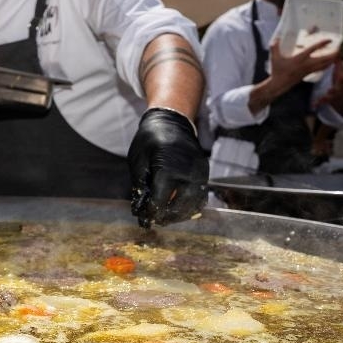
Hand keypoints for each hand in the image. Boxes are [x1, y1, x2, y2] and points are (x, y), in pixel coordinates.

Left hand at [127, 108, 208, 227]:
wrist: (173, 120)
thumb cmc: (150, 139)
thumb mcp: (138, 160)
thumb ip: (140, 185)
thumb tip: (140, 208)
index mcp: (167, 169)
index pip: (160, 200)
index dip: (152, 213)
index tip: (144, 220)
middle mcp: (187, 173)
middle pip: (180, 206)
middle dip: (167, 217)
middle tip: (156, 221)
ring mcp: (199, 173)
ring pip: (194, 204)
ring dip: (180, 215)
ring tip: (167, 217)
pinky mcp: (204, 173)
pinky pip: (201, 196)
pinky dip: (191, 206)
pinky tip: (179, 208)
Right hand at [268, 40, 338, 88]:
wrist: (280, 84)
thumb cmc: (277, 70)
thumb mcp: (274, 57)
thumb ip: (275, 47)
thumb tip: (276, 38)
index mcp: (299, 58)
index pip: (313, 49)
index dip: (322, 44)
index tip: (329, 40)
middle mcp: (306, 64)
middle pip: (324, 59)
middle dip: (332, 54)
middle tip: (339, 48)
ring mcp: (308, 70)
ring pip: (324, 65)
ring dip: (331, 60)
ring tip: (337, 55)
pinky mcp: (308, 74)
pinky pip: (321, 69)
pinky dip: (326, 65)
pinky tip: (330, 63)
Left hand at [314, 58, 342, 112]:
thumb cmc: (339, 80)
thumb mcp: (340, 71)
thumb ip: (338, 62)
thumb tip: (339, 49)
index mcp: (342, 80)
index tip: (342, 76)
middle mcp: (340, 88)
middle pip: (338, 90)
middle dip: (334, 90)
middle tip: (330, 90)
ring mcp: (335, 95)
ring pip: (331, 98)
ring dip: (326, 98)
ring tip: (321, 99)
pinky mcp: (329, 101)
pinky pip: (323, 103)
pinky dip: (319, 104)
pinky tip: (313, 105)